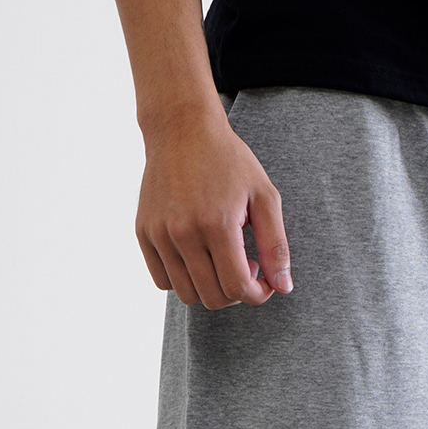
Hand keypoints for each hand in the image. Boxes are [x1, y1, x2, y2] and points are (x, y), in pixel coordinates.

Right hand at [136, 112, 292, 307]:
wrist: (181, 129)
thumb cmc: (230, 162)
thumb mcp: (265, 197)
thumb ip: (276, 246)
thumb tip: (284, 288)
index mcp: (217, 224)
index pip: (238, 288)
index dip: (258, 295)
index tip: (265, 280)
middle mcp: (183, 233)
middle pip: (213, 298)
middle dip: (237, 293)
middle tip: (246, 264)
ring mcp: (159, 234)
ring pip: (187, 295)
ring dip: (211, 289)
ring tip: (222, 260)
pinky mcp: (143, 233)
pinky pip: (162, 281)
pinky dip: (184, 280)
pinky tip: (199, 258)